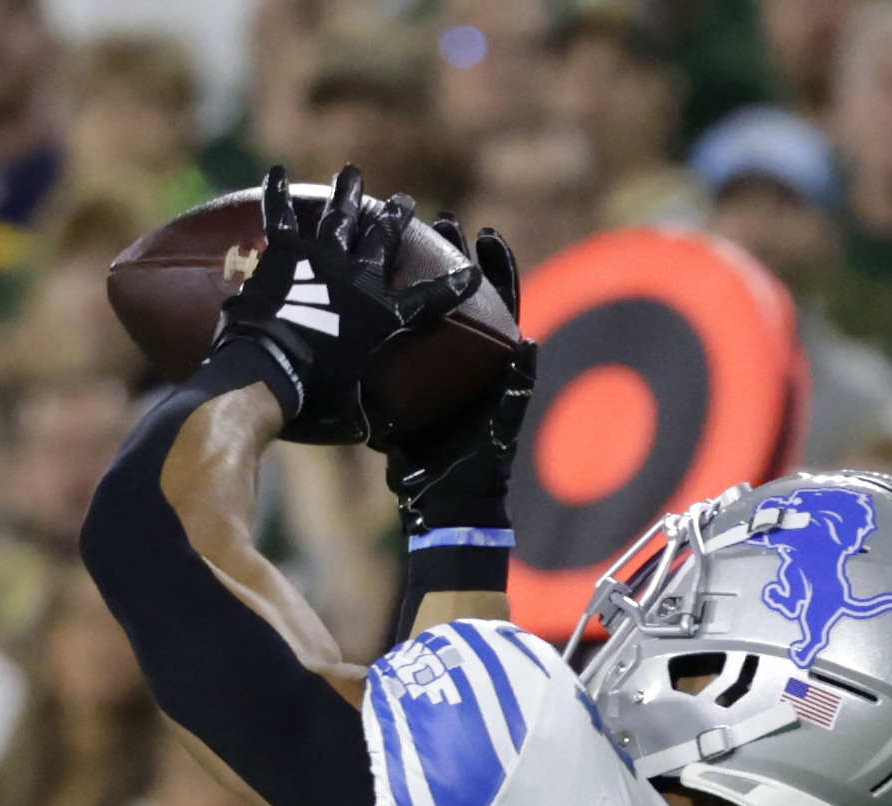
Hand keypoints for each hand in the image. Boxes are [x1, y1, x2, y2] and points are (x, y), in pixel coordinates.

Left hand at [209, 165, 425, 446]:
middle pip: (385, 239)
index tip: (471, 275)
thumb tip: (376, 428)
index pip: (430, 299)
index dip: (452, 287)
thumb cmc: (314, 398)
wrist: (271, 373)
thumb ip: (370, 409)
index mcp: (383, 315)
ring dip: (348, 192)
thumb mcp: (355, 409)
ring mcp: (322, 259)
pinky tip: (276, 172)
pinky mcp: (286, 253)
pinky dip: (278, 193)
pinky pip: (282, 215)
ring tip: (351, 173)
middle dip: (397, 218)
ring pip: (341, 215)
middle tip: (403, 201)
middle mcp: (360, 278)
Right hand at [384, 225, 530, 503]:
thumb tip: (530, 346)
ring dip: (412, 274)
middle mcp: (465, 355)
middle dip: (448, 253)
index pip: (500, 300)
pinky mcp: (406, 381)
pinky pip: (393, 340)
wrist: (444, 500)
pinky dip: (382, 314)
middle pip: (460, 292)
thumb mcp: (500, 427)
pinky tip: (361, 292)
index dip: (496, 266)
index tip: (486, 236)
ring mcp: (433, 366)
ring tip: (395, 240)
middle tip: (434, 220)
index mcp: (493, 359)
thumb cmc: (480, 465)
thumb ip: (516, 390)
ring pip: (423, 309)